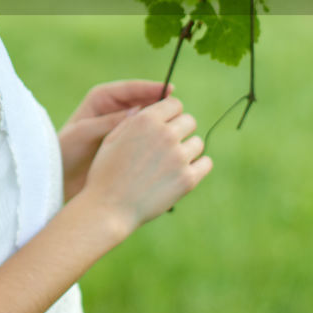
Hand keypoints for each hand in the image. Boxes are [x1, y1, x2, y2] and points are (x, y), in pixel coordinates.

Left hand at [59, 80, 171, 199]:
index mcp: (101, 99)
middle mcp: (113, 109)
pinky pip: (145, 135)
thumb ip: (108, 122)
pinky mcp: (126, 142)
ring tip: (179, 127)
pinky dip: (156, 137)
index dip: (151, 88)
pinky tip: (169, 143)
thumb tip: (136, 112)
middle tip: (179, 110)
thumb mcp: (84, 134)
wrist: (59, 176)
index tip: (170, 90)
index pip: (131, 88)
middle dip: (160, 105)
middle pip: (143, 101)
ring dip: (161, 122)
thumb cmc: (66, 151)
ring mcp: (121, 125)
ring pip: (147, 119)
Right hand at [80, 94, 210, 234]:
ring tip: (172, 162)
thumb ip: (135, 120)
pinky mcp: (188, 179)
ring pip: (197, 143)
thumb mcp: (113, 138)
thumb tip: (154, 109)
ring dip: (187, 149)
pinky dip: (198, 166)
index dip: (171, 113)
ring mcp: (179, 157)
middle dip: (180, 130)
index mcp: (146, 120)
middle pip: (189, 121)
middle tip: (168, 145)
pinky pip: (206, 163)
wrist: (109, 208)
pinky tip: (185, 171)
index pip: (175, 104)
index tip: (166, 124)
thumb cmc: (106, 172)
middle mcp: (165, 134)